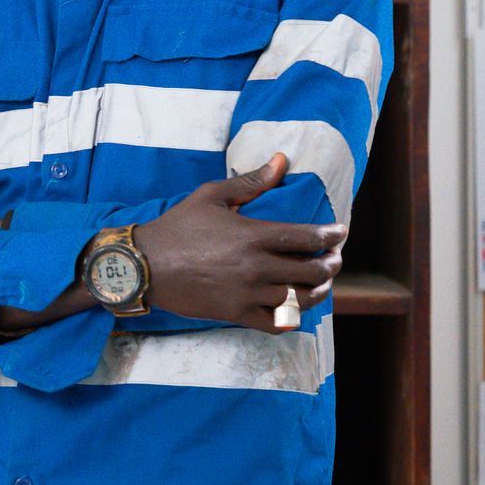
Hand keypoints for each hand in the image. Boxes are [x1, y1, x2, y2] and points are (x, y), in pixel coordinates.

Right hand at [132, 154, 344, 331]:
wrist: (144, 265)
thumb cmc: (177, 227)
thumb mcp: (210, 196)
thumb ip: (250, 181)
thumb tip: (282, 160)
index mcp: (252, 235)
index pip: (307, 237)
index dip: (331, 235)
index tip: (340, 232)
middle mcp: (256, 267)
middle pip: (312, 271)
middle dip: (331, 263)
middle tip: (334, 258)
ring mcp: (247, 293)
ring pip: (301, 299)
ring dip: (319, 291)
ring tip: (321, 283)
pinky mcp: (236, 314)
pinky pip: (278, 323)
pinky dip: (293, 318)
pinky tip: (296, 308)